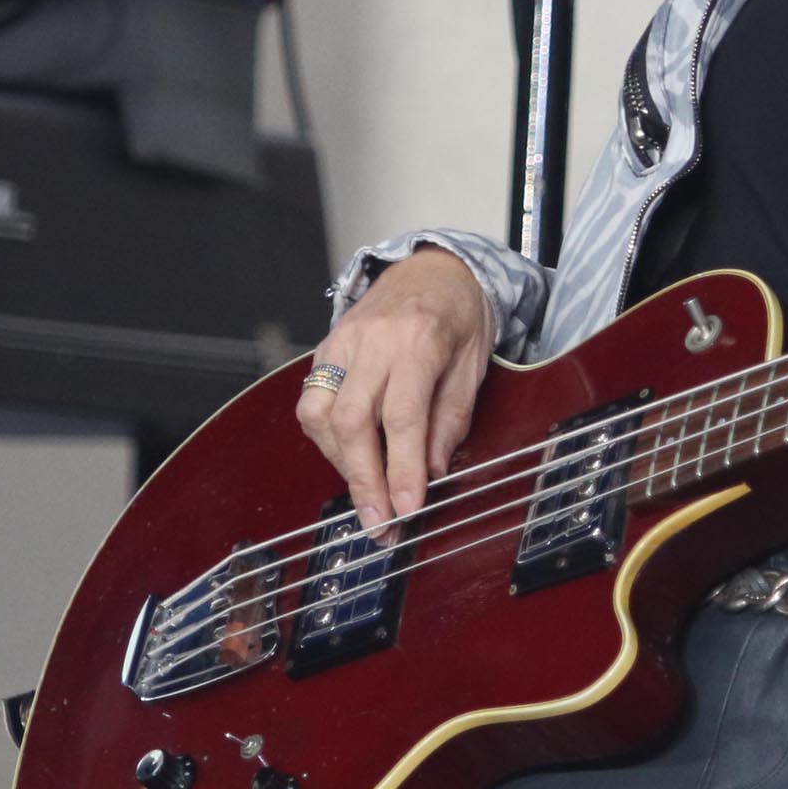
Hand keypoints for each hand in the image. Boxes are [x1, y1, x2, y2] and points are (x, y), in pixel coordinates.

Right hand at [296, 247, 491, 538]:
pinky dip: (328, 438)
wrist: (431, 268)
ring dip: (340, 463)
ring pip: (320, 415)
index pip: (403, 417)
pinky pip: (312, 403)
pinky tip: (350, 456)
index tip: (406, 508)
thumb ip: (451, 418)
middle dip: (363, 480)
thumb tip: (432, 471)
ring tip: (367, 491)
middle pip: (352, 421)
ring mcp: (342, 342)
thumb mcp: (475, 363)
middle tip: (378, 520)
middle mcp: (373, 340)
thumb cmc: (458, 314)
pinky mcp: (324, 348)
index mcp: (419, 340)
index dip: (402, 470)